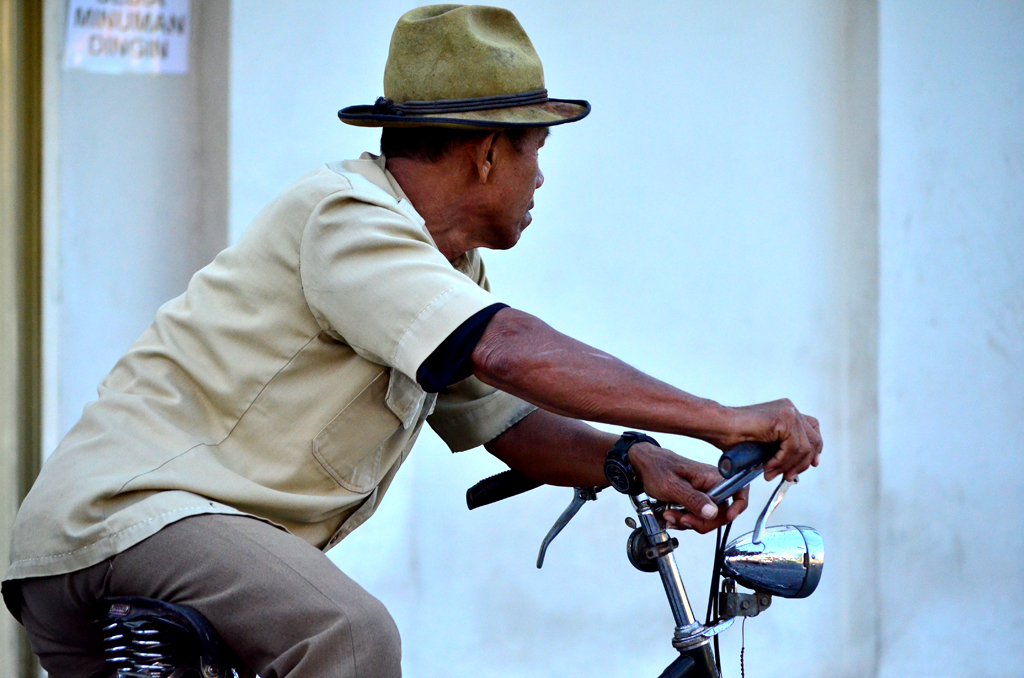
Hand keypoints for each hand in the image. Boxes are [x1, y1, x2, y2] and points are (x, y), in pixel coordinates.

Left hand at [628, 443, 748, 533]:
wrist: (639, 466)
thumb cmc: (654, 467)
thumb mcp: (671, 485)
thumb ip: (692, 499)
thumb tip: (712, 512)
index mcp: (711, 476)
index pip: (739, 490)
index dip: (738, 506)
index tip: (726, 517)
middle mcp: (710, 485)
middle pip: (721, 513)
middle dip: (701, 522)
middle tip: (683, 520)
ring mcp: (702, 493)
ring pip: (706, 518)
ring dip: (688, 522)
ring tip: (670, 516)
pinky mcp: (693, 500)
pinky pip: (695, 517)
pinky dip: (683, 520)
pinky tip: (670, 516)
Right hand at [716, 399, 822, 481]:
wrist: (719, 426)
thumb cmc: (734, 435)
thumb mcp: (766, 443)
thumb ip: (781, 449)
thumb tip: (796, 467)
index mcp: (786, 411)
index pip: (813, 430)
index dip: (814, 449)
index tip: (811, 464)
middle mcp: (790, 409)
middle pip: (814, 440)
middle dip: (803, 463)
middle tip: (788, 477)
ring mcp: (788, 413)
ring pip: (804, 448)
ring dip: (788, 466)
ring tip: (770, 473)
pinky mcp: (783, 420)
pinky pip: (792, 448)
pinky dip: (781, 462)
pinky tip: (767, 467)